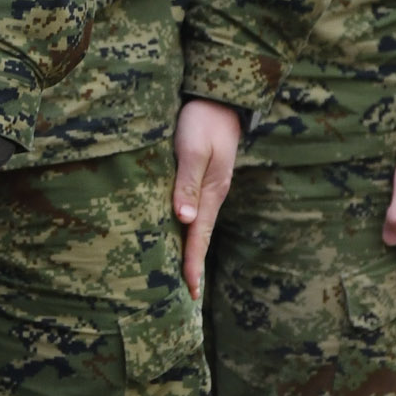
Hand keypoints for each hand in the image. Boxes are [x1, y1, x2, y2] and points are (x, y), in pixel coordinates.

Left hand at [169, 98, 244, 300]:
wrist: (217, 97)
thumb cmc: (202, 120)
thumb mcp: (193, 149)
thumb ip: (187, 182)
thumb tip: (184, 219)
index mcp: (211, 192)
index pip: (199, 237)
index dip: (192, 264)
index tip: (190, 292)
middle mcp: (211, 195)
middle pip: (201, 238)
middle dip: (193, 266)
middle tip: (187, 298)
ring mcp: (208, 188)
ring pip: (197, 226)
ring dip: (190, 250)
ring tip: (181, 276)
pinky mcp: (200, 178)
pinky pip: (193, 212)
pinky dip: (187, 230)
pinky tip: (179, 236)